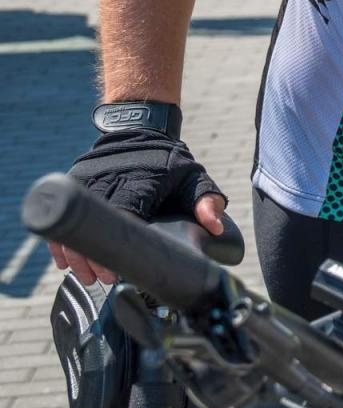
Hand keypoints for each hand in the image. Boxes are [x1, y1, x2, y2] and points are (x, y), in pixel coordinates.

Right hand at [53, 130, 226, 284]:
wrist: (139, 127)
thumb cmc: (169, 160)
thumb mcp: (194, 176)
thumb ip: (207, 200)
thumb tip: (215, 228)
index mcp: (141, 179)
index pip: (125, 214)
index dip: (117, 244)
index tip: (117, 269)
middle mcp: (110, 178)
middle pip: (96, 222)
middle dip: (94, 256)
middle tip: (102, 280)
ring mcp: (89, 177)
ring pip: (76, 219)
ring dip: (76, 252)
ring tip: (87, 276)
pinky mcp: (76, 179)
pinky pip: (65, 211)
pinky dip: (62, 237)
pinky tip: (65, 260)